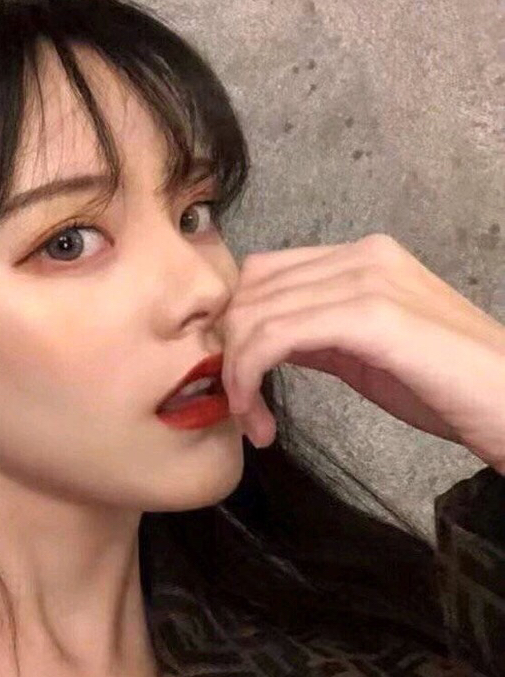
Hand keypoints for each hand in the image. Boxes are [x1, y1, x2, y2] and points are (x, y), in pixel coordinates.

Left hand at [220, 233, 504, 472]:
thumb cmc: (446, 386)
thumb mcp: (365, 351)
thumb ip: (315, 333)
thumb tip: (262, 338)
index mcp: (362, 257)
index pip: (264, 273)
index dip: (237, 325)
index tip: (237, 378)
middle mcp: (362, 256)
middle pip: (251, 291)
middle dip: (229, 351)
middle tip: (239, 406)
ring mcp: (367, 281)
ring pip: (256, 315)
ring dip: (237, 376)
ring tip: (251, 420)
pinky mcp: (370, 316)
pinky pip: (275, 338)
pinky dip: (251, 379)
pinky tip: (261, 420)